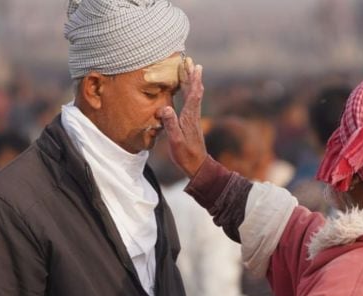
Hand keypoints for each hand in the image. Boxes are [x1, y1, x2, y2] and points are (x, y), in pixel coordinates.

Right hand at [158, 61, 206, 177]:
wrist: (197, 165)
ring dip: (192, 83)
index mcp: (189, 117)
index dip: (193, 80)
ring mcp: (193, 118)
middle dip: (193, 77)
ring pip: (194, 96)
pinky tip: (188, 91)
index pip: (193, 94)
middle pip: (195, 92)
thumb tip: (165, 109)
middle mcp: (193, 115)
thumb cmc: (185, 154)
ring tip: (191, 71)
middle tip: (192, 62)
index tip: (194, 66)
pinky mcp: (191, 122)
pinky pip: (191, 103)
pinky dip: (190, 93)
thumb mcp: (175, 140)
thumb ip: (170, 124)